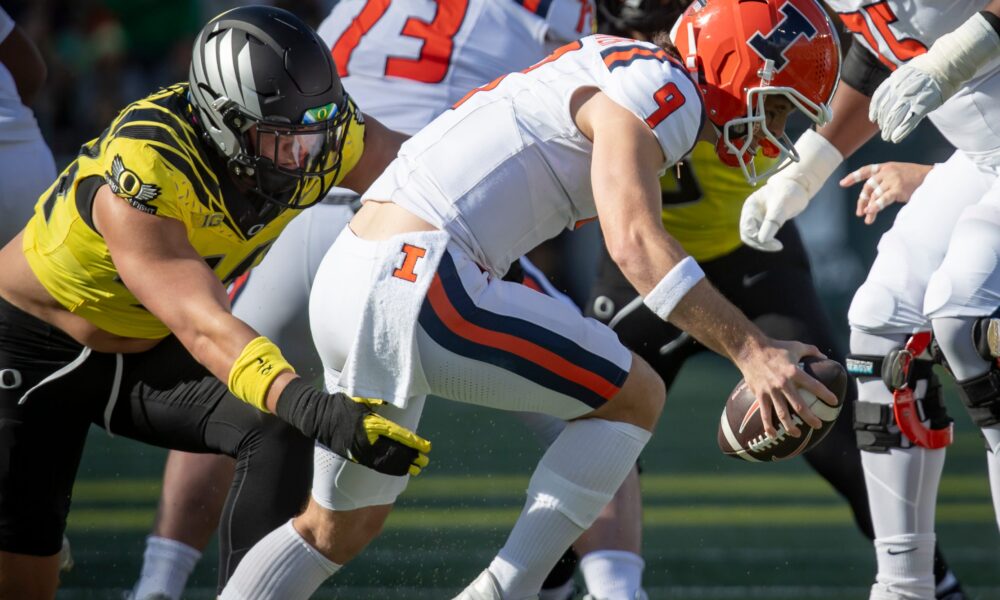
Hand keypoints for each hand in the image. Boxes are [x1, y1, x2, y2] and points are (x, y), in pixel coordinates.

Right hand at [276, 378, 430, 475]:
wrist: (316, 418)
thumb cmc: (339, 404)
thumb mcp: (358, 397)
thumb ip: (376, 398)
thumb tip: (391, 399)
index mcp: (371, 424)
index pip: (397, 435)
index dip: (413, 443)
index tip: (426, 447)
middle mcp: (367, 441)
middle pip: (394, 452)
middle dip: (411, 457)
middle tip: (424, 460)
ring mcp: (360, 451)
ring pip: (386, 462)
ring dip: (402, 465)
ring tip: (416, 467)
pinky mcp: (355, 457)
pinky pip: (375, 466)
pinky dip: (389, 469)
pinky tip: (399, 470)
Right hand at [733, 339, 837, 439]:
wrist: (750, 350)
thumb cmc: (775, 347)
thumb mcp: (796, 346)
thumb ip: (812, 351)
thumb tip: (825, 357)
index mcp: (794, 371)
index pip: (813, 385)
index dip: (825, 394)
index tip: (833, 402)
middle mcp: (783, 383)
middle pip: (799, 405)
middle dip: (809, 418)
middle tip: (818, 425)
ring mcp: (770, 390)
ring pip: (782, 413)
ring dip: (790, 426)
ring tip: (797, 434)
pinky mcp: (760, 394)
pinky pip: (764, 413)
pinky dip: (768, 426)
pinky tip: (772, 435)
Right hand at [739, 177, 809, 251]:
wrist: (798, 185)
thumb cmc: (789, 192)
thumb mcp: (781, 207)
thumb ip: (771, 222)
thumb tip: (762, 240)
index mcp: (750, 207)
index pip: (747, 229)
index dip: (758, 239)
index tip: (775, 244)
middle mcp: (751, 213)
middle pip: (748, 235)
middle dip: (760, 244)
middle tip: (777, 247)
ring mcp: (757, 218)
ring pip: (754, 237)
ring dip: (763, 243)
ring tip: (778, 245)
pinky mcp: (765, 221)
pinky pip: (762, 235)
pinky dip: (768, 241)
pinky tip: (777, 243)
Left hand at [839, 162, 932, 223]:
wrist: (932, 178)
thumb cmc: (914, 178)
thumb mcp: (897, 174)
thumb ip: (884, 182)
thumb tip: (870, 200)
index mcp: (885, 167)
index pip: (866, 170)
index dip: (853, 176)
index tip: (842, 183)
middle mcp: (886, 171)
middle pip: (868, 186)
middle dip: (862, 200)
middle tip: (860, 212)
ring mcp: (892, 179)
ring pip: (875, 195)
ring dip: (870, 208)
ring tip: (868, 219)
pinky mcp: (898, 188)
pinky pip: (883, 199)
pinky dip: (876, 206)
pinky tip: (870, 212)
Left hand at [869, 59, 943, 142]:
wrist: (945, 64)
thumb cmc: (930, 68)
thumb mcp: (908, 70)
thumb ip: (898, 81)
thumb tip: (892, 86)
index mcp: (895, 80)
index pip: (879, 97)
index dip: (874, 110)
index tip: (872, 118)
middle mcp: (899, 89)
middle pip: (885, 110)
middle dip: (883, 122)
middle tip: (883, 130)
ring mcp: (910, 97)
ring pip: (894, 117)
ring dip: (889, 129)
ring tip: (887, 137)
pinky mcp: (922, 105)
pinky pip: (908, 121)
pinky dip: (901, 131)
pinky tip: (896, 138)